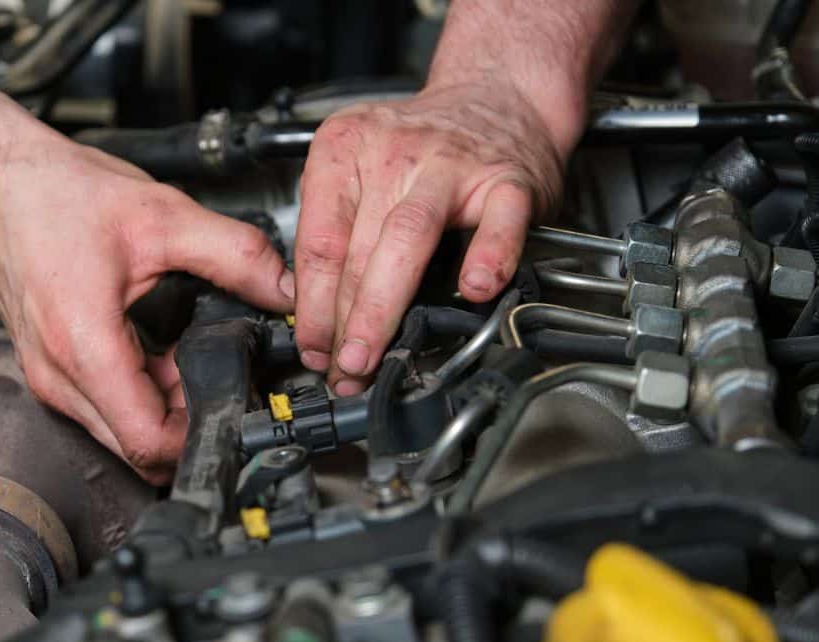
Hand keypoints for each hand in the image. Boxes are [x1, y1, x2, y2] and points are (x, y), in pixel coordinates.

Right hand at [0, 134, 293, 483]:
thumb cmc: (56, 193)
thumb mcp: (164, 216)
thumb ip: (236, 256)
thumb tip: (285, 292)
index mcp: (82, 345)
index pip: (149, 441)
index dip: (204, 435)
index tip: (238, 407)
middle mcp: (57, 376)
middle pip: (137, 450)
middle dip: (190, 423)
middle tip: (224, 379)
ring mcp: (47, 379)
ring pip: (120, 434)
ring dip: (166, 410)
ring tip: (192, 358)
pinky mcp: (48, 371)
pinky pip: (104, 409)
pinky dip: (142, 394)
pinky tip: (161, 353)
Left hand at [292, 81, 570, 394]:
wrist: (498, 97)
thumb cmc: (424, 148)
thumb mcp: (361, 171)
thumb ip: (338, 230)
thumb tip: (316, 315)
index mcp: (344, 149)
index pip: (317, 241)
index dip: (311, 306)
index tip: (313, 348)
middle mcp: (393, 151)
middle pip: (355, 247)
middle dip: (342, 320)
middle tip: (341, 368)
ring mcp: (451, 163)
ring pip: (408, 236)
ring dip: (384, 305)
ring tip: (375, 352)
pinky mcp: (507, 179)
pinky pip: (497, 220)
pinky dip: (488, 255)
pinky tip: (476, 288)